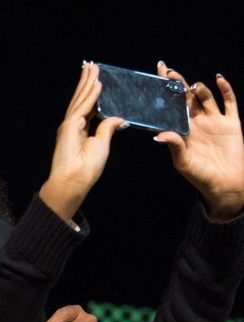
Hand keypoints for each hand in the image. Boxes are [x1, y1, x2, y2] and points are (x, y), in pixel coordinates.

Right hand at [39, 62, 125, 221]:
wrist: (73, 181)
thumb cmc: (86, 169)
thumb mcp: (102, 145)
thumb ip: (107, 129)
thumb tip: (118, 118)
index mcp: (80, 130)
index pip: (88, 106)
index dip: (91, 92)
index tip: (96, 79)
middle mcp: (73, 124)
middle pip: (82, 98)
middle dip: (86, 81)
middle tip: (91, 64)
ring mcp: (70, 124)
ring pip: (81, 98)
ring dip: (87, 82)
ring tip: (93, 67)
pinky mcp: (70, 126)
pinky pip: (84, 107)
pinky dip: (91, 94)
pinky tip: (98, 83)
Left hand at [155, 64, 243, 219]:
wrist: (224, 183)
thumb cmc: (199, 175)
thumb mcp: (182, 161)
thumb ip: (174, 146)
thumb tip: (159, 134)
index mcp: (182, 130)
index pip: (170, 107)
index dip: (164, 93)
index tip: (155, 79)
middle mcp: (196, 122)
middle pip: (185, 98)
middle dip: (177, 84)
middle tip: (169, 72)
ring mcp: (214, 120)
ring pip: (204, 97)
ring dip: (199, 89)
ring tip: (192, 87)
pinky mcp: (230, 122)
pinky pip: (228, 102)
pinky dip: (224, 89)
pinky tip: (218, 79)